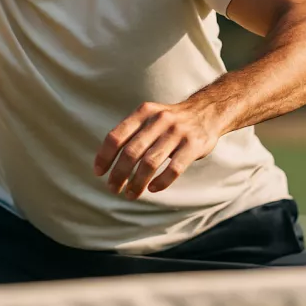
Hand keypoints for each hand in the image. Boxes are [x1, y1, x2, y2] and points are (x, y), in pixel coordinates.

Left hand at [93, 101, 222, 199]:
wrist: (207, 111)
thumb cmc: (169, 121)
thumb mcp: (149, 116)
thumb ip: (130, 132)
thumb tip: (106, 161)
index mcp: (143, 112)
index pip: (116, 136)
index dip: (105, 156)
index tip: (99, 173)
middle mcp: (158, 120)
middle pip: (131, 152)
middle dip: (119, 174)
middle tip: (113, 188)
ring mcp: (177, 132)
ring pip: (150, 163)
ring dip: (137, 182)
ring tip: (130, 194)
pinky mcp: (193, 145)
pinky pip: (174, 168)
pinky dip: (161, 181)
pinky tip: (153, 189)